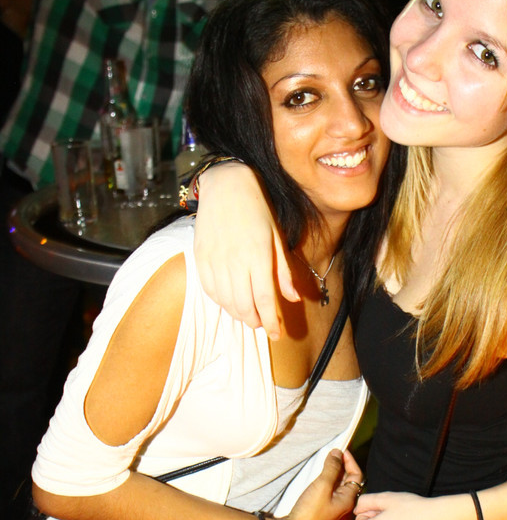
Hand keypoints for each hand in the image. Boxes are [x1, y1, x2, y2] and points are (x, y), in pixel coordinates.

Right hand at [193, 162, 299, 338]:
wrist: (227, 186)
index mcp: (258, 256)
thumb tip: (292, 298)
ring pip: (226, 301)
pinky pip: (210, 290)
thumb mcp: (277, 238)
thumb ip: (283, 271)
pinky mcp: (201, 257)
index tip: (277, 333)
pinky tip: (231, 302)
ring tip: (249, 316)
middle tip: (263, 325)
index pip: (265, 299)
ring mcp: (215, 260)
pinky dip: (221, 302)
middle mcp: (235, 261)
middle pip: (244, 305)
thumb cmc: (257, 210)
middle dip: (255, 321)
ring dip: (239, 314)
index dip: (272, 321)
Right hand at [269, 449, 363, 519]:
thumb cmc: (310, 512)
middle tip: (332, 453)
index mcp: (347, 499)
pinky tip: (316, 474)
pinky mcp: (320, 507)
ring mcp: (331, 505)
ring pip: (336, 484)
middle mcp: (342, 503)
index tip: (340, 450)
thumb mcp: (322, 486)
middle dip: (342, 464)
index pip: (356, 475)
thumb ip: (331, 468)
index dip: (350, 461)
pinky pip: (327, 489)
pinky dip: (325, 478)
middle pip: (347, 479)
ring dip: (332, 471)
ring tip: (324, 460)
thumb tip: (337, 452)